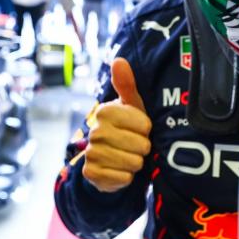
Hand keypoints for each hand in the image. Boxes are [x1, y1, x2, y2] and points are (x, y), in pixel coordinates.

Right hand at [83, 58, 152, 192]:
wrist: (109, 159)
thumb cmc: (126, 127)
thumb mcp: (131, 105)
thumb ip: (126, 84)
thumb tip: (119, 60)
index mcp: (105, 112)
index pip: (144, 125)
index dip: (147, 130)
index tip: (139, 129)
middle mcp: (95, 131)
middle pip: (140, 145)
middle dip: (142, 148)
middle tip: (134, 144)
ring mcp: (91, 152)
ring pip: (133, 163)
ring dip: (135, 162)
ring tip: (128, 156)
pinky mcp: (91, 173)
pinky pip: (123, 178)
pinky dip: (126, 177)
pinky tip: (120, 170)